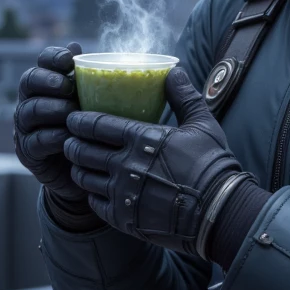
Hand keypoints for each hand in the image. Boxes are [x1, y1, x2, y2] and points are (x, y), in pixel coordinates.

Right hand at [14, 42, 90, 210]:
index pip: (43, 61)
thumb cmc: (89, 129)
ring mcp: (26, 126)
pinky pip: (36, 140)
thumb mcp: (94, 103)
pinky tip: (69, 137)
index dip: (53, 57)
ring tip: (71, 112)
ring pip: (30, 110)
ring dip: (52, 109)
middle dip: (47, 81)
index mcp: (47, 84)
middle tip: (67, 87)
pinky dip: (53, 137)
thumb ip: (88, 77)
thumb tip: (76, 44)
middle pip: (28, 81)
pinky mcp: (28, 151)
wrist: (83, 171)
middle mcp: (31, 100)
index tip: (69, 60)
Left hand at [63, 64, 252, 257]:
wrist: (219, 211)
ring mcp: (123, 193)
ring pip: (84, 178)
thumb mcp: (202, 124)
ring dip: (78, 169)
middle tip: (69, 141)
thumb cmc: (212, 164)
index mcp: (141, 138)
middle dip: (71, 144)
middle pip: (83, 151)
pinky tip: (95, 190)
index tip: (73, 118)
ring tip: (79, 164)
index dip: (79, 121)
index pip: (97, 125)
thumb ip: (183, 96)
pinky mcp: (124, 218)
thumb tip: (174, 70)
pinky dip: (91, 195)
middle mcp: (126, 165)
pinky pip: (95, 204)